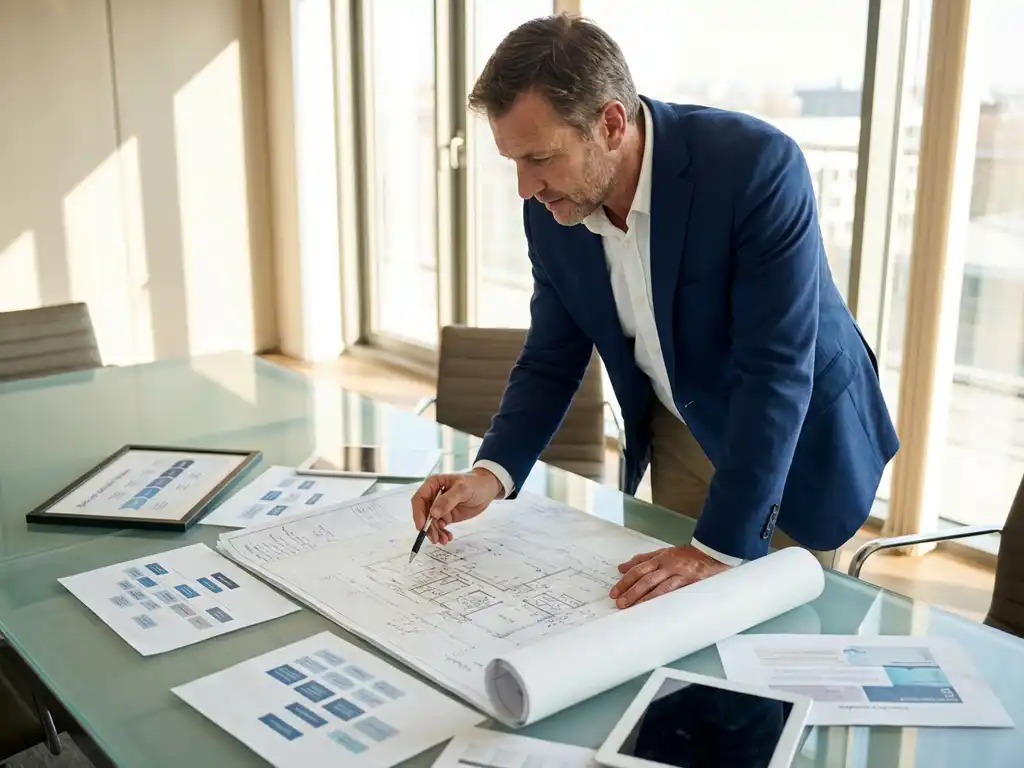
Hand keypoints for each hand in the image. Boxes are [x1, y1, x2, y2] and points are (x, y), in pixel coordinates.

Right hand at [411, 468, 502, 544]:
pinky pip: (439, 526)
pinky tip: (448, 537)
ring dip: (435, 532)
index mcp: (433, 484)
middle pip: (423, 513)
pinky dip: (442, 533)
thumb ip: (447, 500)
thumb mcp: (462, 490)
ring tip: (444, 540)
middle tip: (435, 538)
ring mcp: (439, 507)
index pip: (419, 499)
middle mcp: (433, 496)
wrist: (487, 489)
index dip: (418, 513)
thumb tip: (433, 513)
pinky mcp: (446, 515)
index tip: (421, 526)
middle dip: (428, 527)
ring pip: (431, 522)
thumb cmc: (475, 484)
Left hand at [609, 545, 730, 607]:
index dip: (625, 580)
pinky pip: (673, 592)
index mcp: (661, 557)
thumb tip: (622, 567)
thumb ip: (644, 559)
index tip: (615, 591)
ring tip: (631, 607)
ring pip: (657, 586)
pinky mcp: (689, 582)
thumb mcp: (664, 552)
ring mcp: (679, 573)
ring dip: (642, 597)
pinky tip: (653, 608)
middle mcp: (668, 564)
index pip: (639, 568)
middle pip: (645, 578)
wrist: (714, 553)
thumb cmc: (689, 556)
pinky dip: (662, 600)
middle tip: (619, 602)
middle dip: (630, 590)